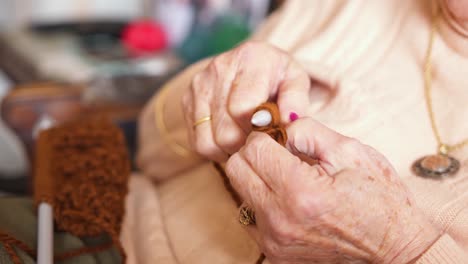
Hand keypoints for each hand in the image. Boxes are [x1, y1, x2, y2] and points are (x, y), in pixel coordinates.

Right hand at [182, 41, 310, 161]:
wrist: (252, 64)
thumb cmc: (277, 77)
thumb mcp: (296, 82)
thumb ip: (296, 100)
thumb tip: (288, 122)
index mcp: (250, 59)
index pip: (242, 109)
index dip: (258, 130)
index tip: (269, 131)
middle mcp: (219, 67)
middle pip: (225, 131)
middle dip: (245, 144)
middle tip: (259, 141)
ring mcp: (199, 84)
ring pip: (208, 141)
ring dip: (229, 150)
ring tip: (245, 142)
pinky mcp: (187, 100)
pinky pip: (197, 142)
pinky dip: (215, 149)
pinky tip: (230, 140)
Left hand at [225, 118, 439, 263]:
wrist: (394, 248)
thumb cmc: (379, 199)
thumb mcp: (350, 152)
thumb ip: (307, 131)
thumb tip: (278, 126)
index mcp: (300, 192)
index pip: (253, 149)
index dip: (266, 136)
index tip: (280, 137)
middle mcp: (280, 220)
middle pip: (236, 170)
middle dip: (254, 154)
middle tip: (279, 153)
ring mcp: (274, 241)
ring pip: (239, 192)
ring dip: (257, 178)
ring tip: (287, 178)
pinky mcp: (274, 254)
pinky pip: (250, 216)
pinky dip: (262, 202)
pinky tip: (287, 200)